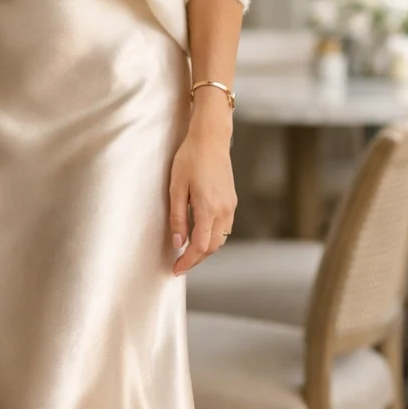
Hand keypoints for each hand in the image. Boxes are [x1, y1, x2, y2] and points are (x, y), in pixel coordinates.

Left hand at [168, 125, 236, 275]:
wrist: (211, 139)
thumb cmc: (190, 159)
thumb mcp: (176, 188)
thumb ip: (177, 218)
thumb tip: (177, 243)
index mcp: (208, 208)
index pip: (199, 246)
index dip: (187, 262)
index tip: (175, 270)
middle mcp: (223, 210)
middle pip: (212, 247)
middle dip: (196, 260)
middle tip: (179, 266)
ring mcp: (230, 206)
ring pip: (220, 240)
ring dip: (205, 250)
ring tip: (188, 254)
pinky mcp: (231, 201)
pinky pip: (224, 229)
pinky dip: (212, 238)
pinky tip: (200, 237)